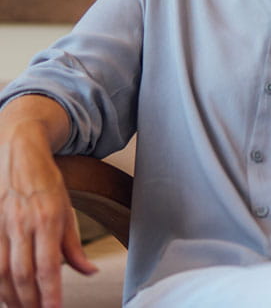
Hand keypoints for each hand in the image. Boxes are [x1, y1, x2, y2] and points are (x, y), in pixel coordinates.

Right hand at [0, 122, 96, 307]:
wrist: (19, 152)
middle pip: (23, 274)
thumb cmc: (45, 181)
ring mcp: (2, 224)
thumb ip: (74, 245)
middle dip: (30, 302)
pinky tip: (5, 293)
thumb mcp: (66, 208)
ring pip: (2, 272)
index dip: (50, 294)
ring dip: (11, 297)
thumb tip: (89, 271)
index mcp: (48, 218)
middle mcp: (23, 223)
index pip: (48, 266)